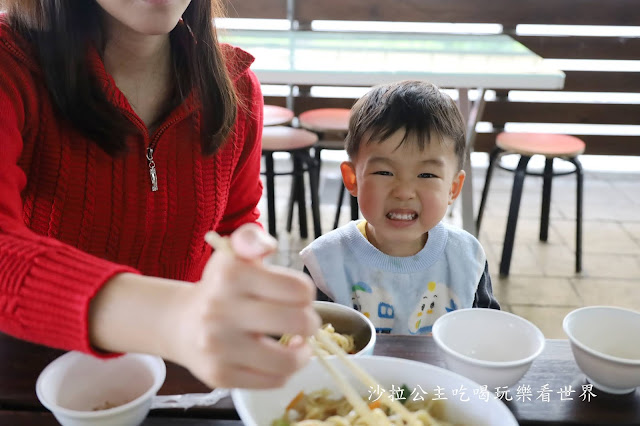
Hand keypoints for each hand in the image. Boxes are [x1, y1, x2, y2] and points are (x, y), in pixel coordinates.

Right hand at [169, 223, 320, 388]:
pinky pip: (272, 381)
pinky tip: (277, 358)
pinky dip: (283, 371)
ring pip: (287, 361)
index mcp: (231, 275)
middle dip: (310, 323)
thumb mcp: (233, 254)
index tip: (297, 296)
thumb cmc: (221, 286)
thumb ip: (252, 239)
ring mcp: (219, 347)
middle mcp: (221, 310)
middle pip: (298, 322)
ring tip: (298, 344)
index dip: (306, 293)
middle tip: (303, 321)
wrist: (180, 322)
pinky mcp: (220, 376)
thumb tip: (267, 246)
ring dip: (302, 353)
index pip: (298, 289)